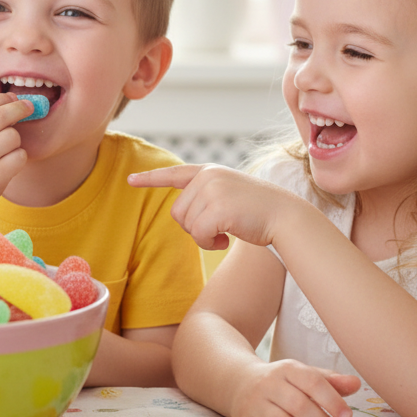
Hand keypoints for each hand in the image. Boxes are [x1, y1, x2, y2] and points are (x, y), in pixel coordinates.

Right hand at [0, 93, 33, 236]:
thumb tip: (10, 101)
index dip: (3, 98)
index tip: (14, 98)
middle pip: (2, 115)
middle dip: (19, 108)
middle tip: (29, 107)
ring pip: (13, 136)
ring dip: (15, 142)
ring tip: (4, 152)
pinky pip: (20, 156)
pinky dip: (18, 159)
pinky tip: (7, 165)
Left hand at [128, 164, 301, 250]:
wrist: (285, 216)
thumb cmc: (258, 211)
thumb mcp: (228, 195)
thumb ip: (205, 196)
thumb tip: (182, 215)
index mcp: (209, 171)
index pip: (174, 174)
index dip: (150, 179)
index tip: (131, 180)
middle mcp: (208, 176)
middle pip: (177, 212)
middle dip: (194, 227)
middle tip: (219, 228)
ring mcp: (213, 191)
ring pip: (186, 225)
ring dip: (203, 237)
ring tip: (226, 231)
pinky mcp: (218, 209)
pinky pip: (198, 236)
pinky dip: (209, 245)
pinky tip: (226, 242)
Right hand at [228, 359, 360, 416]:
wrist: (239, 382)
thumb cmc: (281, 382)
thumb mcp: (304, 375)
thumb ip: (331, 381)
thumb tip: (356, 384)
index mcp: (285, 369)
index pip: (312, 382)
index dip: (333, 401)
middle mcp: (266, 384)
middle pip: (299, 407)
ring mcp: (252, 404)